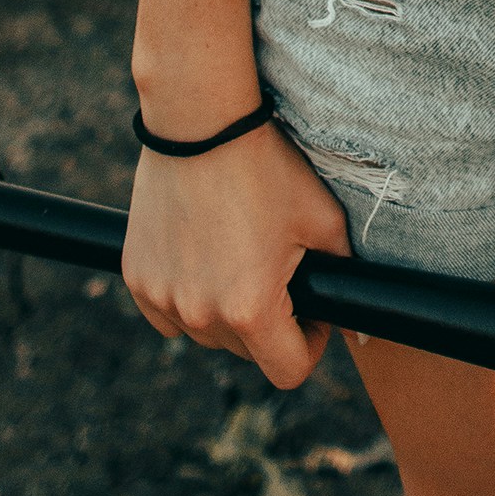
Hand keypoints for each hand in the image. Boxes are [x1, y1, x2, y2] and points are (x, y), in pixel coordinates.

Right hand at [122, 119, 351, 389]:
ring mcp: (163, 299)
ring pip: (206, 332)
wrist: (201, 123)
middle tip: (277, 269)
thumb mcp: (322, 219)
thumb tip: (357, 319)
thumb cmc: (267, 167)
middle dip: (268, 321)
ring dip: (225, 310)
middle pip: (246, 351)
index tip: (313, 313)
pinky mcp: (137, 278)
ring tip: (239, 253)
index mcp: (252, 310)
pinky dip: (187, 295)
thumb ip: (342, 275)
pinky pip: (169, 311)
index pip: (288, 371)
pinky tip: (203, 252)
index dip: (311, 344)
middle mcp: (202, 316)